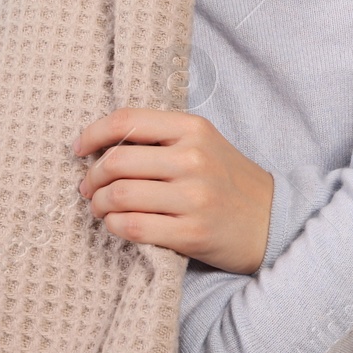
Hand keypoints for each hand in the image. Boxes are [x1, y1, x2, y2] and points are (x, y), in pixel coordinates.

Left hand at [72, 108, 274, 274]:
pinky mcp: (192, 232)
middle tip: (88, 188)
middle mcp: (193, 159)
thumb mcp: (204, 143)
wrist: (272, 220)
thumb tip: (101, 145)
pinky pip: (133, 227)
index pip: (127, 120)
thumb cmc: (227, 180)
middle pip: (116, 162)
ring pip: (120, 195)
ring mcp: (194, 197)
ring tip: (100, 208)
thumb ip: (161, 138)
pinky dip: (114, 226)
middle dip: (91, 177)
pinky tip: (117, 225)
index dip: (93, 133)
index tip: (79, 149)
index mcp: (193, 128)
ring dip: (98, 204)